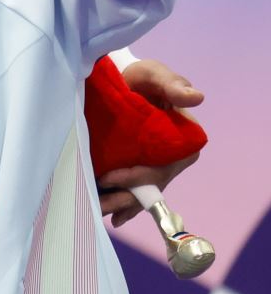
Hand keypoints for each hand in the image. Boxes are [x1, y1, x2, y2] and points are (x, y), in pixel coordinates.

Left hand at [102, 57, 205, 225]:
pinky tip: (113, 218)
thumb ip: (172, 84)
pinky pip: (137, 193)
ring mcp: (157, 165)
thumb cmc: (143, 79)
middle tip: (98, 204)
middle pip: (152, 186)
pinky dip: (126, 207)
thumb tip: (196, 97)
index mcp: (183, 140)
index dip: (140, 177)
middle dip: (126, 198)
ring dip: (122, 206)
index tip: (111, 177)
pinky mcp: (141, 168)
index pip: (164, 167)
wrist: (122, 83)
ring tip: (97, 212)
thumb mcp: (154, 75)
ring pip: (143, 193)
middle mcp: (173, 158)